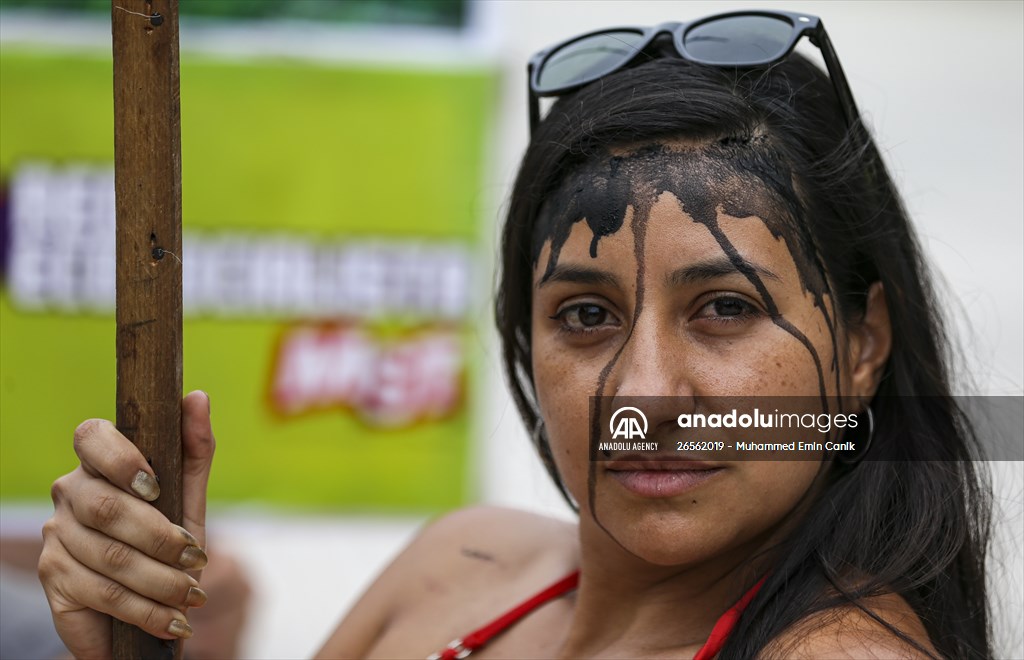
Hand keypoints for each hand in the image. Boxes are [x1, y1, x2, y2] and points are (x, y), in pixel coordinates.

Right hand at [38, 391, 215, 657]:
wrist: (154, 604)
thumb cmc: (171, 540)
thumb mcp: (189, 496)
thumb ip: (194, 448)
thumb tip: (197, 396)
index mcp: (100, 461)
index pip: (91, 436)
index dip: (120, 458)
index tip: (155, 486)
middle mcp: (70, 492)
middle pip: (106, 506)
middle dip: (159, 537)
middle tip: (196, 558)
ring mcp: (57, 535)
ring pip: (109, 556)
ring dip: (160, 581)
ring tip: (192, 593)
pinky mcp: (54, 578)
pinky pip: (102, 593)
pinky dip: (146, 611)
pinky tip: (172, 620)